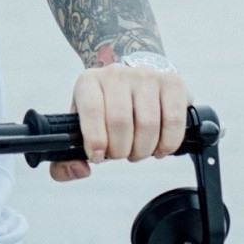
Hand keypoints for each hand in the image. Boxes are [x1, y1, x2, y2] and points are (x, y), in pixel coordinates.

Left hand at [53, 63, 188, 182]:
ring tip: (139, 150)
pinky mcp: (172, 82)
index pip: (92, 111)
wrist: (133, 77)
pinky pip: (173, 121)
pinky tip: (160, 147)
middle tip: (122, 154)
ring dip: (144, 149)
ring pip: (148, 124)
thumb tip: (81, 169)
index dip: (95, 140)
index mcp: (89, 81)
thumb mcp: (83, 121)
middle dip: (121, 150)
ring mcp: (146, 76)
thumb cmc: (107, 106)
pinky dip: (168, 144)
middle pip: (120, 122)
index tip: (98, 156)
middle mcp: (116, 74)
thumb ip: (70, 154)